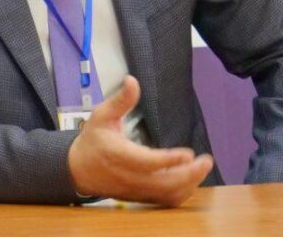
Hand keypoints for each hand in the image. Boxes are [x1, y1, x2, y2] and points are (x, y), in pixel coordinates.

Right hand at [67, 76, 212, 206]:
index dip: (169, 160)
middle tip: (205, 161)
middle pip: (163, 183)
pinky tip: (190, 179)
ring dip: (188, 184)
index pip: (147, 162)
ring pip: (167, 195)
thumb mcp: (101, 115)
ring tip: (200, 168)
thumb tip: (132, 80)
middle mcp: (128, 176)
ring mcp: (135, 190)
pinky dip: (181, 192)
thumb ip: (120, 100)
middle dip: (188, 175)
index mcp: (118, 155)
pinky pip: (165, 201)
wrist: (77, 169)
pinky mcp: (140, 197)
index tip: (188, 153)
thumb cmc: (92, 140)